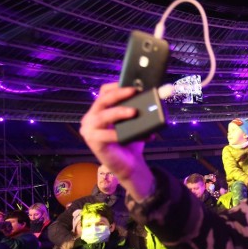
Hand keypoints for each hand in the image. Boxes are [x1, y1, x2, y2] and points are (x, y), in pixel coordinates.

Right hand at [79, 83, 153, 201]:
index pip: (104, 93)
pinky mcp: (94, 143)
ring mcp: (90, 130)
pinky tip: (130, 135)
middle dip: (118, 95)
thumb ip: (139, 109)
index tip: (131, 84)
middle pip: (102, 101)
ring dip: (118, 112)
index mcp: (100, 110)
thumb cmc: (131, 141)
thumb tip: (157, 94)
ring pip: (102, 116)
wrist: (129, 164)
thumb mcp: (134, 122)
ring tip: (134, 112)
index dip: (116, 87)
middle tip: (134, 91)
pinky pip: (105, 135)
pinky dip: (118, 134)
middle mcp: (91, 118)